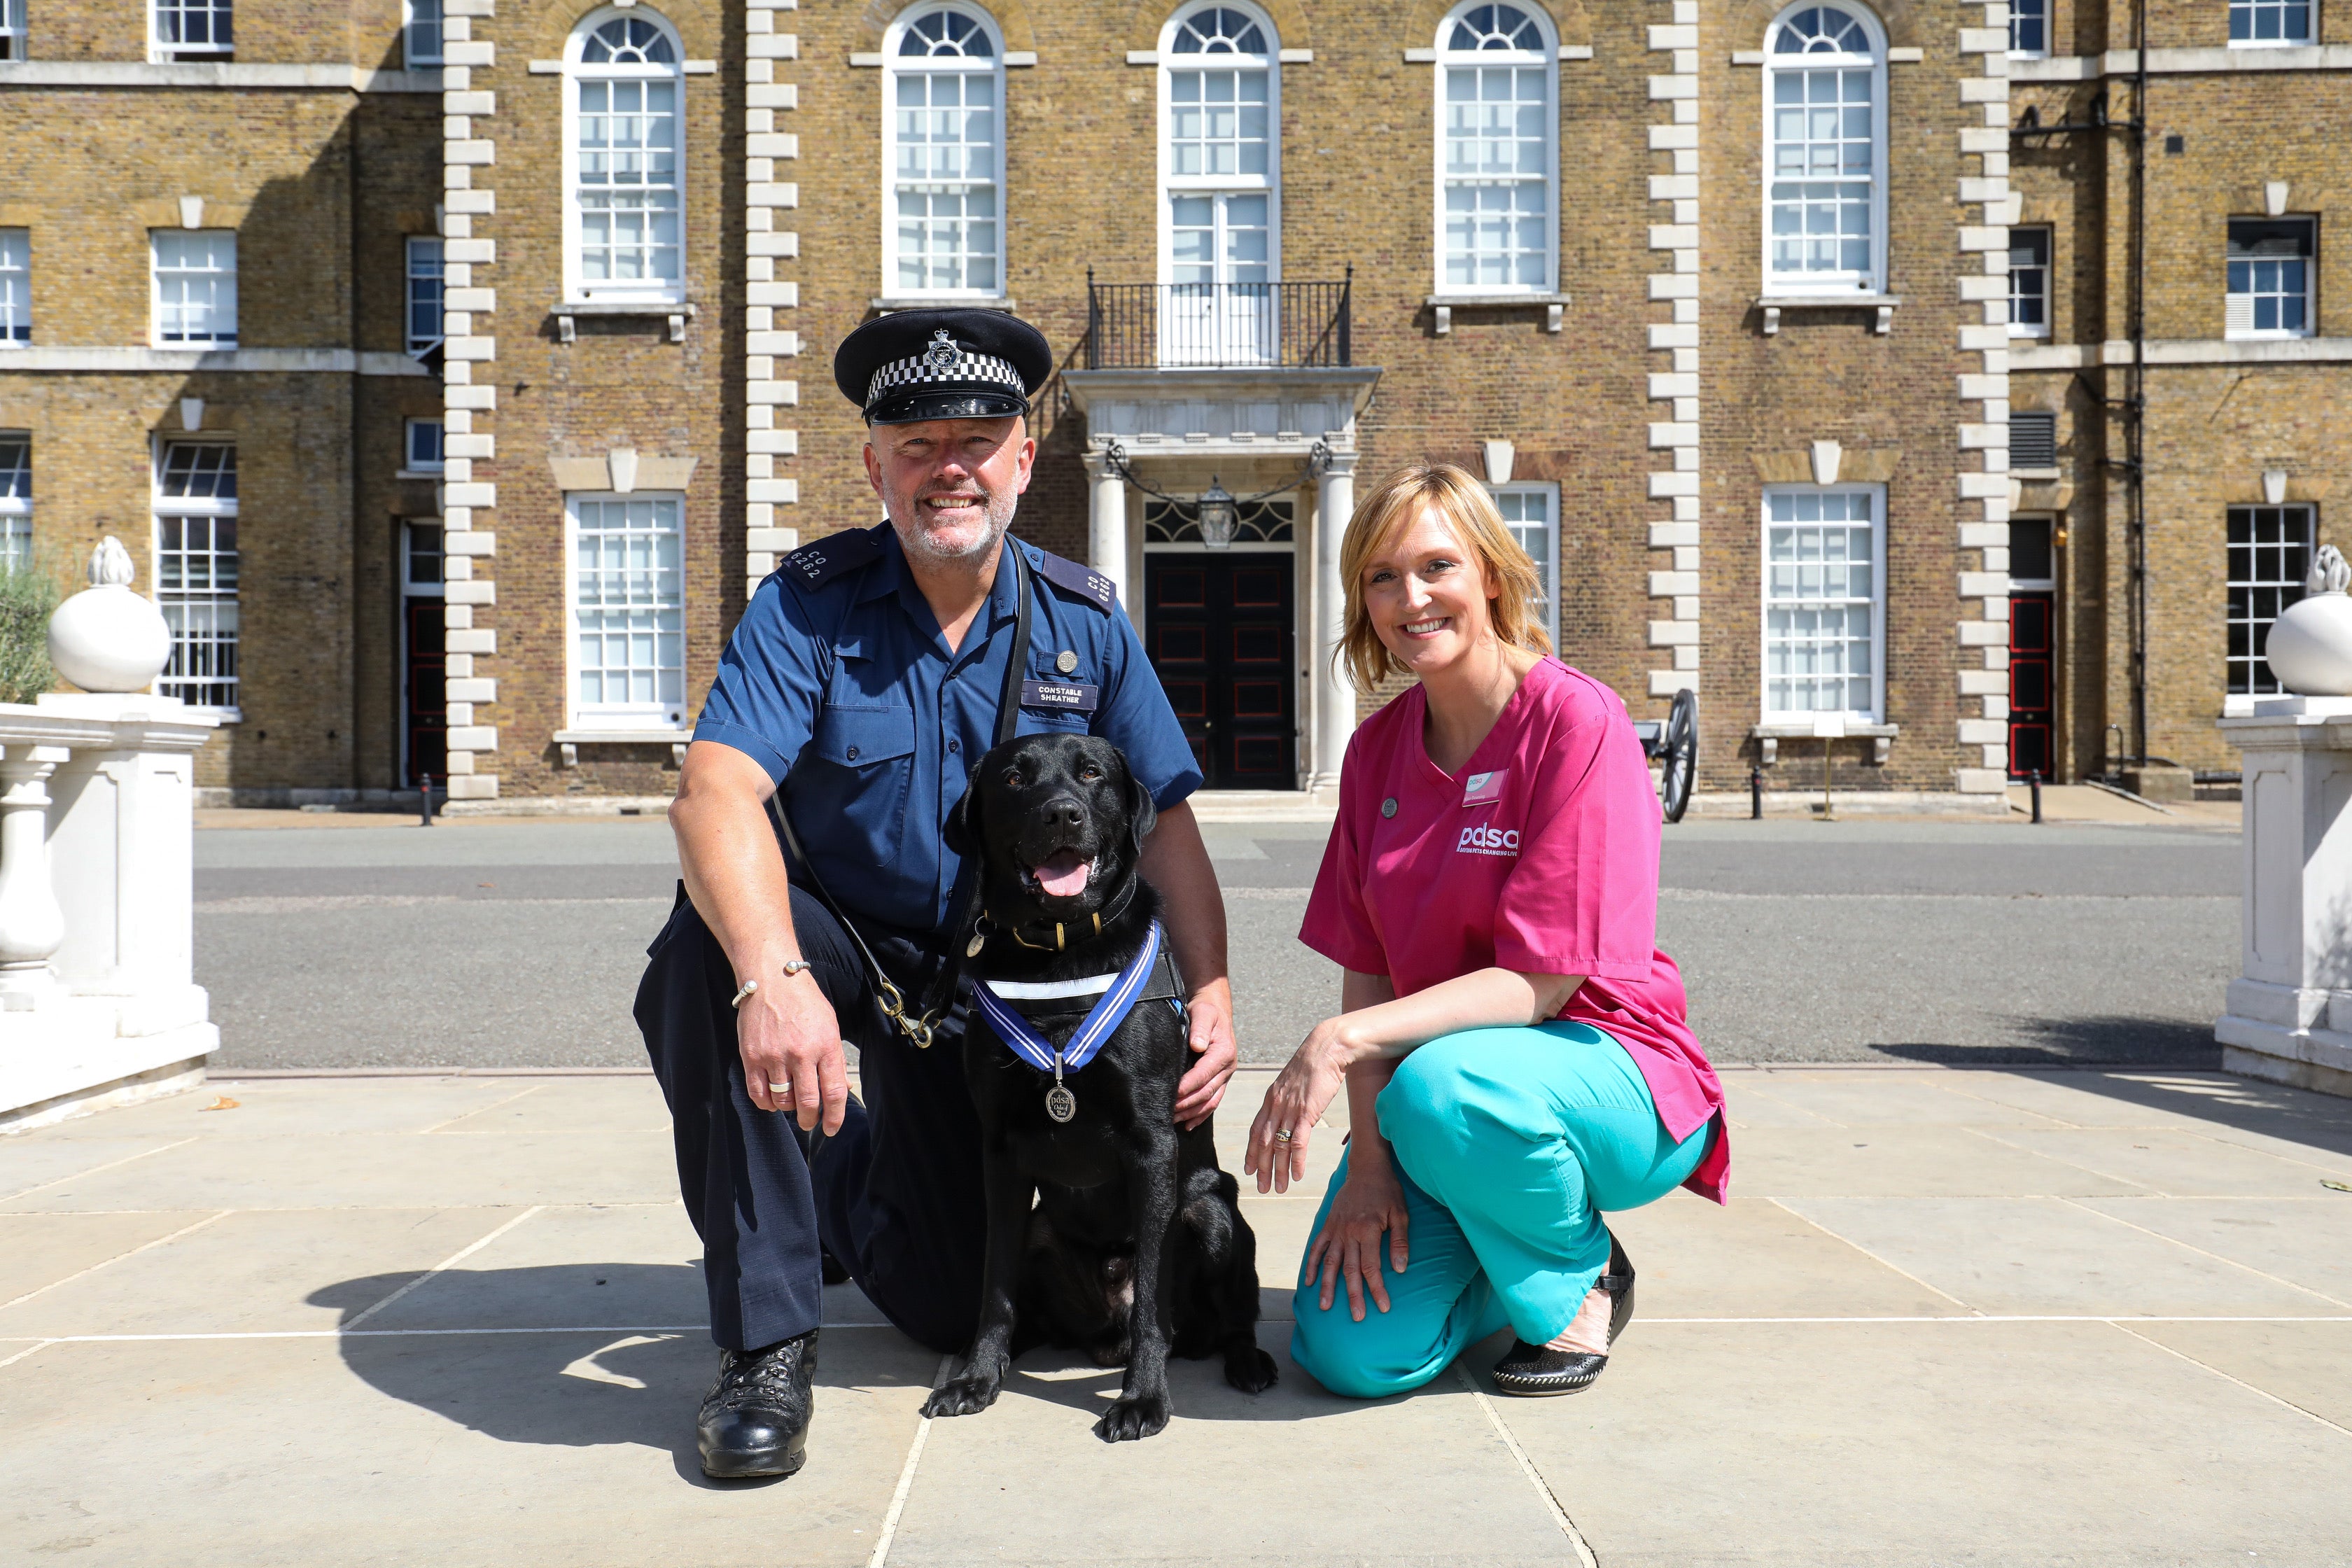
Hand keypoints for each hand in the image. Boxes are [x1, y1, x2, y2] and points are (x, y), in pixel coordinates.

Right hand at [738, 970, 848, 1132]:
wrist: (771, 979)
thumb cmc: (804, 1001)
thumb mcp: (830, 1025)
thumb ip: (833, 1059)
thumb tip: (839, 1089)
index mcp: (826, 1046)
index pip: (834, 1093)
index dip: (834, 1117)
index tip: (831, 1128)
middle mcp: (801, 1054)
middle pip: (807, 1103)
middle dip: (809, 1120)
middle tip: (808, 1123)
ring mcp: (774, 1056)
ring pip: (781, 1101)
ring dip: (787, 1109)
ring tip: (789, 1103)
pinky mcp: (752, 1056)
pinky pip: (757, 1093)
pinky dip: (765, 1103)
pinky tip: (771, 1100)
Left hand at [1173, 978, 1236, 1129]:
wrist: (1215, 1010)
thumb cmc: (1206, 1011)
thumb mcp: (1203, 1012)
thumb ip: (1200, 1028)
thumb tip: (1197, 1045)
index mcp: (1223, 1053)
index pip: (1203, 1075)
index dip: (1187, 1086)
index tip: (1171, 1093)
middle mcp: (1227, 1068)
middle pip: (1206, 1093)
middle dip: (1186, 1104)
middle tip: (1166, 1112)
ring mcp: (1225, 1076)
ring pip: (1210, 1102)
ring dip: (1191, 1113)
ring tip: (1173, 1120)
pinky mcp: (1220, 1081)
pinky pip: (1212, 1102)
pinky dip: (1200, 1115)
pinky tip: (1188, 1124)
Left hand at [1242, 1021, 1349, 1193]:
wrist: (1327, 1048)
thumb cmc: (1314, 1063)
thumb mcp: (1294, 1081)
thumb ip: (1288, 1098)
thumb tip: (1289, 1112)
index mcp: (1271, 1098)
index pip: (1256, 1130)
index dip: (1252, 1152)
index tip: (1249, 1169)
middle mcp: (1276, 1105)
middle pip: (1264, 1143)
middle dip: (1262, 1168)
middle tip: (1261, 1188)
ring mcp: (1290, 1109)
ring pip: (1279, 1146)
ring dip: (1278, 1170)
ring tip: (1278, 1188)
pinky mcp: (1307, 1112)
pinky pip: (1298, 1142)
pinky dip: (1295, 1161)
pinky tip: (1296, 1175)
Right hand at [1305, 1150, 1410, 1320]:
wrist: (1366, 1167)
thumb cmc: (1387, 1191)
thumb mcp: (1401, 1214)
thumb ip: (1400, 1242)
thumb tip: (1400, 1270)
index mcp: (1368, 1230)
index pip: (1371, 1267)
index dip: (1377, 1288)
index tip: (1383, 1307)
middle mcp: (1349, 1232)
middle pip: (1350, 1270)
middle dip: (1354, 1295)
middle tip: (1357, 1317)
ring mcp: (1336, 1229)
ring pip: (1330, 1262)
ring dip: (1328, 1286)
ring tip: (1325, 1307)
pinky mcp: (1328, 1224)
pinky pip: (1317, 1247)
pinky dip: (1313, 1264)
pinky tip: (1310, 1282)